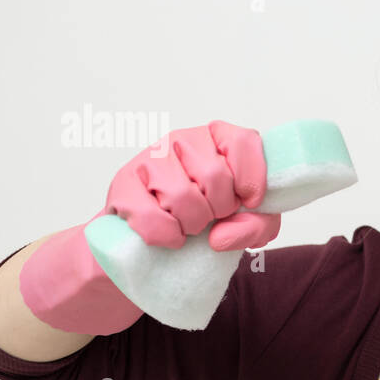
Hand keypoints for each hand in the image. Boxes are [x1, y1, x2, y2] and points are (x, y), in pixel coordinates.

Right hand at [19, 121, 280, 334]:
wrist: (158, 242)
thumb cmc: (209, 221)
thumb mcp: (248, 223)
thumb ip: (256, 225)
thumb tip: (220, 237)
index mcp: (218, 138)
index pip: (243, 142)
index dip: (252, 180)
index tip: (249, 202)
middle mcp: (183, 140)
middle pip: (215, 176)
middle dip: (220, 209)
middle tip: (212, 216)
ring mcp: (150, 157)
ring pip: (182, 196)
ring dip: (192, 224)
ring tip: (189, 224)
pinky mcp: (123, 183)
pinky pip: (150, 215)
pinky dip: (166, 235)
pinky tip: (170, 234)